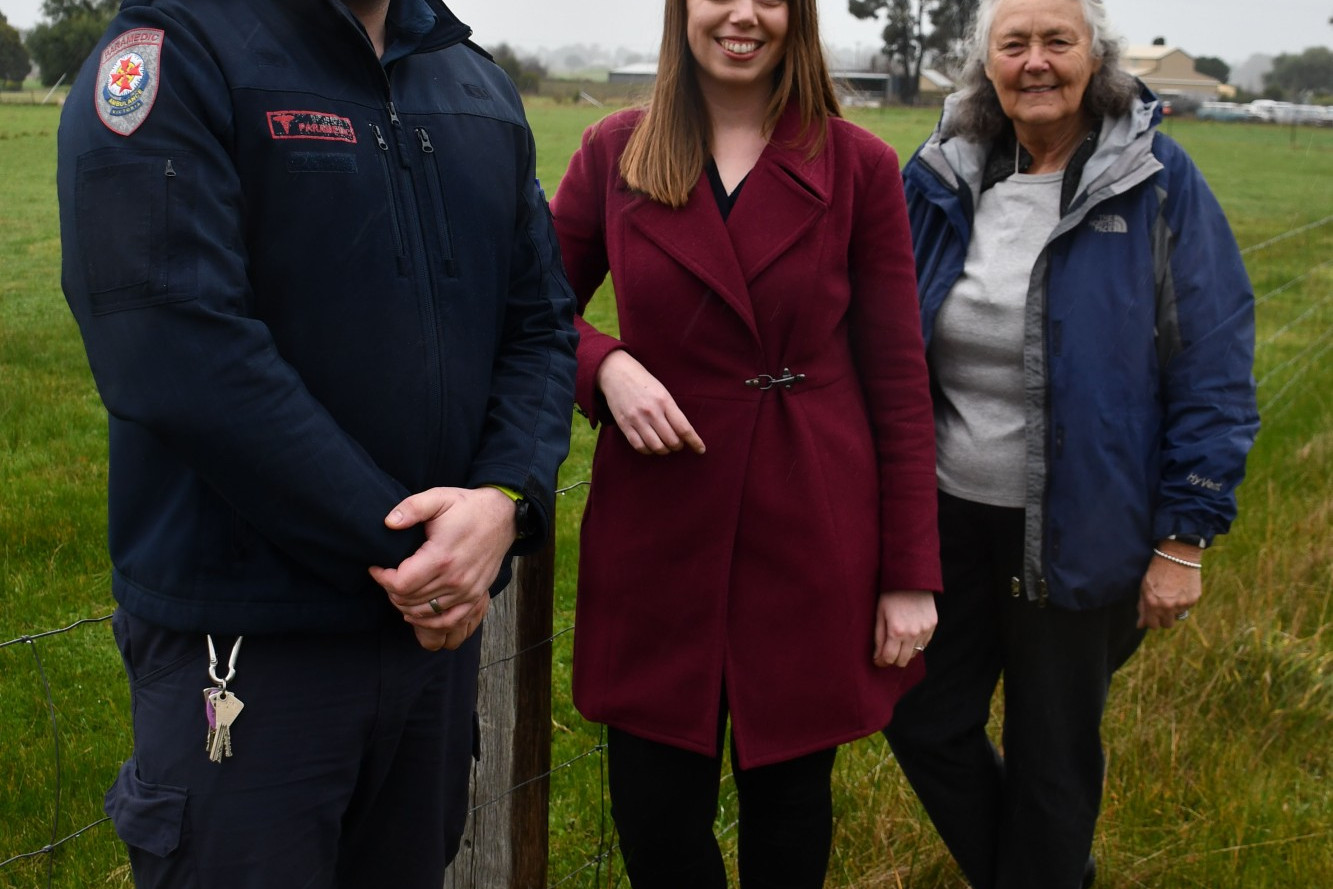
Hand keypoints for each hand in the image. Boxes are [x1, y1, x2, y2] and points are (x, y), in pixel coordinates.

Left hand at [369, 486, 515, 649]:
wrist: (503, 517)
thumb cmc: (467, 507)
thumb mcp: (438, 498)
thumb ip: (411, 508)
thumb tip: (388, 522)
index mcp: (441, 557)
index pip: (401, 584)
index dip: (382, 579)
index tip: (375, 567)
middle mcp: (455, 579)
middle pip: (409, 600)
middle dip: (390, 590)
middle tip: (386, 575)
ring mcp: (467, 591)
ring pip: (424, 612)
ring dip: (405, 605)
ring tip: (398, 589)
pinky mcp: (475, 596)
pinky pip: (448, 621)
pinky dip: (428, 622)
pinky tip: (415, 613)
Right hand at [597, 350, 705, 455]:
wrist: (616, 373)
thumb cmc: (644, 382)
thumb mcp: (662, 391)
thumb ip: (672, 411)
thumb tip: (683, 434)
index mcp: (664, 401)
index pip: (684, 428)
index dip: (694, 442)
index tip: (701, 450)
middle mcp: (651, 411)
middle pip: (672, 440)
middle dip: (678, 446)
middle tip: (678, 443)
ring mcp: (637, 419)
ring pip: (657, 446)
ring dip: (664, 450)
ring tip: (666, 446)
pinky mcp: (624, 424)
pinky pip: (639, 446)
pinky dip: (648, 451)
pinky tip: (651, 447)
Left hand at [874, 589, 936, 667]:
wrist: (911, 578)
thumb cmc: (891, 594)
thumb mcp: (879, 614)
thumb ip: (879, 638)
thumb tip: (877, 657)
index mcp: (896, 631)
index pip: (889, 658)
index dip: (881, 662)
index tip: (877, 660)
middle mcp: (913, 633)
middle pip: (903, 661)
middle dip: (893, 660)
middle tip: (886, 654)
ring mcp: (925, 630)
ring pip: (915, 654)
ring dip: (905, 652)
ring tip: (897, 642)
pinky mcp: (932, 625)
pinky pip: (924, 644)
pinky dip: (915, 644)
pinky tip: (908, 636)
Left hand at [1137, 542, 1202, 629]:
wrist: (1177, 555)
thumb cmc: (1156, 569)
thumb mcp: (1144, 587)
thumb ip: (1142, 607)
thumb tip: (1140, 625)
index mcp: (1153, 604)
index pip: (1153, 626)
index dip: (1152, 621)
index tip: (1152, 616)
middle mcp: (1168, 607)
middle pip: (1167, 625)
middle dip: (1163, 618)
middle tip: (1162, 606)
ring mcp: (1182, 604)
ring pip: (1177, 615)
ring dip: (1174, 609)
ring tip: (1171, 592)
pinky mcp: (1193, 599)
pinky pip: (1187, 607)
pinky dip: (1183, 601)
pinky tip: (1180, 588)